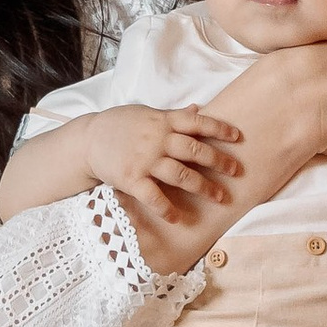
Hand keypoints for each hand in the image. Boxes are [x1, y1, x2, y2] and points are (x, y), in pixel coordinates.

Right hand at [77, 104, 243, 225]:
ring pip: (181, 174)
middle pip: (195, 151)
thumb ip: (172, 115)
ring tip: (220, 197)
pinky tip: (179, 218)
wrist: (88, 140)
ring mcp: (145, 160)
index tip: (238, 137)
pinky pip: (154, 196)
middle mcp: (157, 140)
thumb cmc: (119, 125)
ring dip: (203, 187)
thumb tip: (198, 107)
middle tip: (237, 171)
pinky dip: (167, 209)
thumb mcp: (147, 113)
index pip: (197, 122)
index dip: (219, 128)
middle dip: (219, 161)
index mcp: (163, 121)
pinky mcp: (132, 179)